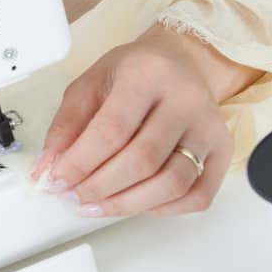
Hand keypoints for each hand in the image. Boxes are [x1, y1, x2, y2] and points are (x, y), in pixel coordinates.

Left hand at [30, 26, 255, 217]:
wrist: (180, 62)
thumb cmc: (135, 73)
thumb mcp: (91, 83)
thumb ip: (66, 124)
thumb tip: (47, 168)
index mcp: (148, 74)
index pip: (112, 130)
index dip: (81, 163)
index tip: (58, 180)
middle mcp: (186, 100)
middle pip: (143, 160)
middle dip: (101, 187)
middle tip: (75, 196)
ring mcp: (210, 128)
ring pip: (172, 183)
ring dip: (128, 204)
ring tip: (98, 205)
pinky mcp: (223, 152)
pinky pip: (197, 195)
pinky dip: (164, 209)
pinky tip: (136, 202)